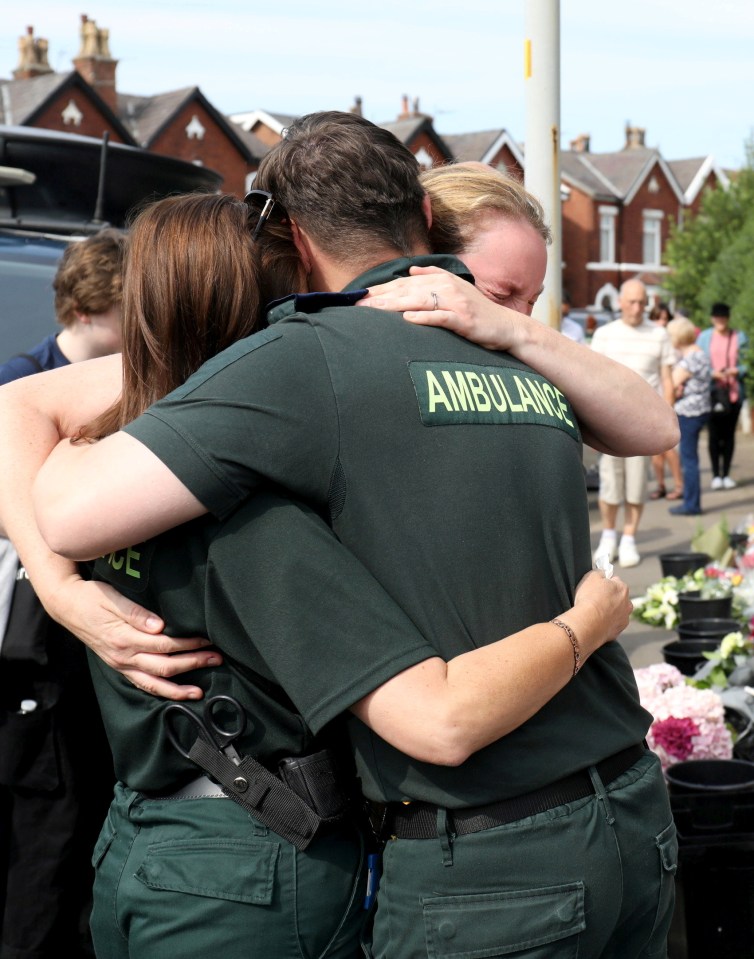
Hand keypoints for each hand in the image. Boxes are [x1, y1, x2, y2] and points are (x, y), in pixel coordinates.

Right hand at [49, 577, 220, 699]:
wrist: (67, 606)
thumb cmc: (92, 597)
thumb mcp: (113, 598)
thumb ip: (136, 613)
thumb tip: (160, 625)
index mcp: (124, 637)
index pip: (164, 644)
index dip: (188, 643)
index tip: (208, 638)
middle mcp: (123, 656)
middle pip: (164, 666)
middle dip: (193, 663)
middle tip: (217, 658)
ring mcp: (120, 664)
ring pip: (153, 683)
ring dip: (178, 689)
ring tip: (200, 692)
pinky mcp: (119, 666)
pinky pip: (142, 685)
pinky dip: (160, 691)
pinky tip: (175, 694)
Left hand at [357, 266, 524, 351]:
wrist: (505, 326)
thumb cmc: (477, 311)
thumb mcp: (456, 287)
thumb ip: (433, 276)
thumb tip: (411, 270)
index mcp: (441, 280)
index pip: (403, 285)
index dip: (380, 290)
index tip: (358, 297)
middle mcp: (447, 287)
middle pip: (406, 291)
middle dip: (380, 298)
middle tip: (356, 305)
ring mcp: (456, 303)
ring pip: (419, 301)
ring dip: (394, 306)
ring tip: (373, 310)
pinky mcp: (463, 319)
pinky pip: (440, 317)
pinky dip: (424, 317)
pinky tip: (407, 319)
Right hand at [573, 570, 631, 643]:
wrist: (588, 623)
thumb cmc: (589, 598)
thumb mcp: (590, 577)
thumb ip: (599, 572)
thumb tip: (602, 573)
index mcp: (622, 588)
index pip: (615, 582)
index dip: (605, 584)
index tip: (597, 588)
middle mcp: (627, 603)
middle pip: (618, 598)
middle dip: (609, 599)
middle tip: (595, 601)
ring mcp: (624, 619)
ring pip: (617, 613)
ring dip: (609, 612)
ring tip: (595, 614)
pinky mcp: (618, 631)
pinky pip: (612, 625)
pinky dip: (606, 624)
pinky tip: (596, 623)